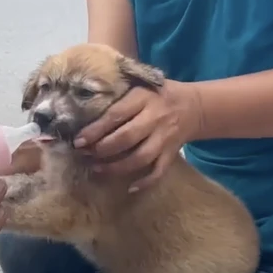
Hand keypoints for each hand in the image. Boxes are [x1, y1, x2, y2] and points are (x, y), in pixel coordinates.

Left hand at [75, 80, 203, 191]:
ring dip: (117, 167)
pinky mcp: (172, 153)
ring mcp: (165, 138)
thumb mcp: (139, 85)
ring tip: (97, 169)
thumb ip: (117, 94)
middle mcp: (155, 118)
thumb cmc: (157, 94)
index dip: (95, 130)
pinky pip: (160, 171)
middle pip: (127, 138)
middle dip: (103, 149)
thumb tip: (83, 106)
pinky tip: (130, 188)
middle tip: (84, 155)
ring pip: (141, 157)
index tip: (78, 140)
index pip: (116, 115)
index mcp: (143, 98)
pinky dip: (146, 182)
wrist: (195, 106)